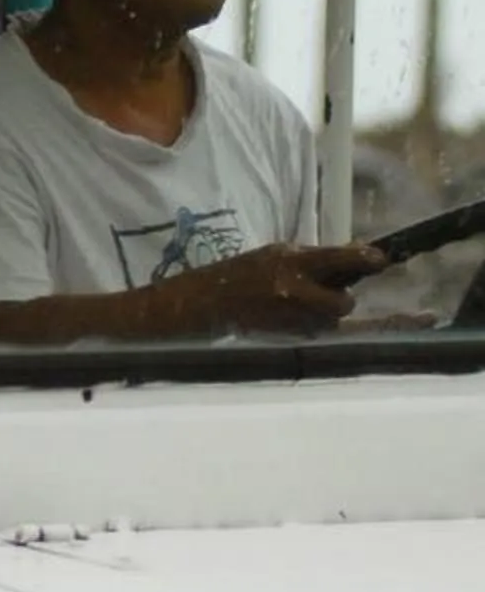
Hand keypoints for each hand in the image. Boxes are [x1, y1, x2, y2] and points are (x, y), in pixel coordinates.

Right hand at [168, 242, 388, 337]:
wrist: (211, 304)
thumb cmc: (244, 272)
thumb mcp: (278, 254)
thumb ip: (317, 257)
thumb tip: (357, 254)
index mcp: (295, 265)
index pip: (344, 260)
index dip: (368, 260)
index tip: (381, 259)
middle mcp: (300, 294)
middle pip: (346, 301)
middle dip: (340, 296)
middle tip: (325, 290)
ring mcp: (297, 319)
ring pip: (334, 319)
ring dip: (325, 311)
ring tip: (299, 302)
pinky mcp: (294, 337)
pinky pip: (320, 330)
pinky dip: (313, 322)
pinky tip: (292, 315)